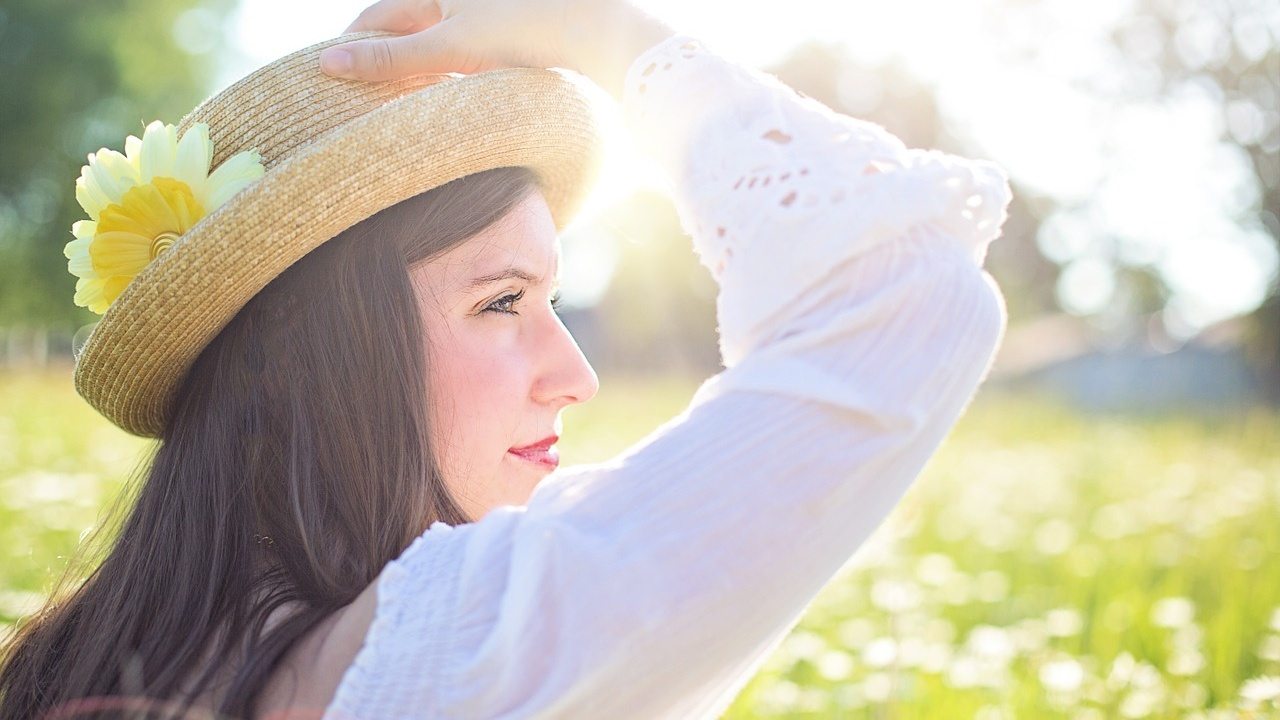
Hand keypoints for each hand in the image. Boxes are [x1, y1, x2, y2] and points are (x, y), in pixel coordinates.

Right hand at [319, 0, 677, 100]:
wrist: (599, 40)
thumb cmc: (526, 32)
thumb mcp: (451, 46)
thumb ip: (392, 59)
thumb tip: (327, 65)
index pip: (378, 16)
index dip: (352, 47)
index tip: (327, 79)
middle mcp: (463, 0)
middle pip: (405, 31)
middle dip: (380, 61)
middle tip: (352, 99)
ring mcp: (487, 22)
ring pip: (436, 50)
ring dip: (414, 76)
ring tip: (391, 112)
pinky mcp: (511, 45)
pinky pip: (465, 65)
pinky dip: (447, 83)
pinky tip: (444, 109)